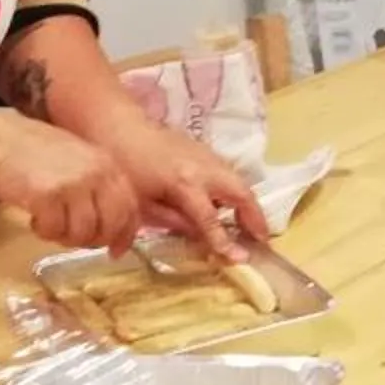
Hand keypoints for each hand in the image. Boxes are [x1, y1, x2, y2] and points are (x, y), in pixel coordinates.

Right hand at [0, 114, 142, 249]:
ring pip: (83, 233)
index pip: (130, 207)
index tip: (116, 251)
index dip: (126, 234)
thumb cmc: (33, 151)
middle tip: (73, 240)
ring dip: (65, 238)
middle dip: (94, 241)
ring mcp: (74, 184)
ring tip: (49, 225)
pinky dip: (44, 232)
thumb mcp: (78, 160)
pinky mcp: (48, 196)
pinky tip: (34, 220)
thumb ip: (99, 185)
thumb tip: (114, 225)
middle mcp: (96, 172)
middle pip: (111, 225)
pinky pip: (55, 231)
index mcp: (107, 163)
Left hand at [89, 113, 273, 261]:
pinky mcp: (205, 150)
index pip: (210, 218)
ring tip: (252, 226)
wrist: (121, 127)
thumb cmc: (126, 167)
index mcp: (184, 183)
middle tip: (262, 239)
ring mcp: (207, 156)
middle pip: (240, 192)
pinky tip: (231, 205)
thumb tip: (196, 238)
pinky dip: (236, 190)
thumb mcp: (141, 202)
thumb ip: (170, 221)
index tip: (239, 257)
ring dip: (248, 203)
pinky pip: (228, 173)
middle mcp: (203, 168)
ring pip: (238, 180)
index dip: (223, 240)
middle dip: (255, 217)